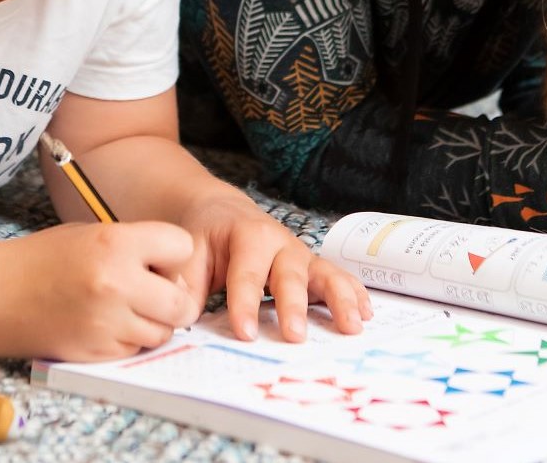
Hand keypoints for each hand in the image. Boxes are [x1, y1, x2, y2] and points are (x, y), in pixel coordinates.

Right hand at [0, 221, 197, 360]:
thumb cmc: (42, 259)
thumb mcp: (91, 233)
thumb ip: (135, 248)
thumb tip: (174, 273)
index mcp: (115, 243)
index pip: (182, 247)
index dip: (172, 254)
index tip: (157, 258)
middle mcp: (116, 284)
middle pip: (183, 303)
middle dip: (174, 298)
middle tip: (153, 292)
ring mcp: (107, 323)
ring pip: (163, 332)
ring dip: (152, 322)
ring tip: (124, 307)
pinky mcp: (97, 352)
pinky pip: (136, 350)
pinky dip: (128, 340)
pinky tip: (104, 323)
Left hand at [176, 192, 371, 342]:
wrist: (221, 211)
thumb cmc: (205, 236)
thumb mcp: (189, 253)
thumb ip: (186, 284)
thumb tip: (181, 317)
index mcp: (247, 236)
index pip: (246, 274)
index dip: (245, 304)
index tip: (245, 333)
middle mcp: (280, 242)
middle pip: (289, 276)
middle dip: (292, 306)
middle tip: (295, 335)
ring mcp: (300, 255)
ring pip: (324, 274)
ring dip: (339, 300)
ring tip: (352, 326)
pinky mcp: (311, 267)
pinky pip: (336, 278)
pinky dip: (353, 293)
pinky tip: (366, 313)